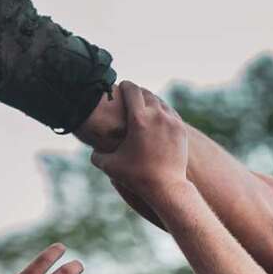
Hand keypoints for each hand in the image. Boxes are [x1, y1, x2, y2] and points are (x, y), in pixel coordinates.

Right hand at [90, 81, 190, 199]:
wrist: (166, 187)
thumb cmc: (135, 176)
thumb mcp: (108, 164)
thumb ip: (96, 153)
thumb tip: (91, 148)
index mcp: (139, 119)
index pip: (132, 90)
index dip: (124, 86)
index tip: (119, 87)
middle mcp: (158, 116)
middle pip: (146, 93)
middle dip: (136, 92)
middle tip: (128, 94)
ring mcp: (172, 122)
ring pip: (160, 101)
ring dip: (150, 100)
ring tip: (141, 104)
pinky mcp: (181, 130)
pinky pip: (170, 112)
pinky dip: (161, 110)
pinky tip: (155, 115)